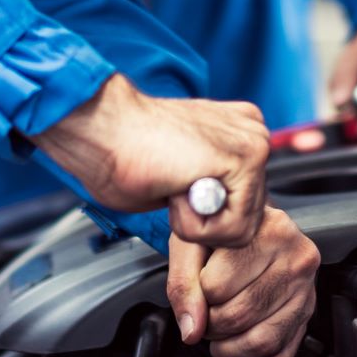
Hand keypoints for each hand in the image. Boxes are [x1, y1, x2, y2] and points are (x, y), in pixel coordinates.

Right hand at [33, 73, 269, 248]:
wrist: (103, 128)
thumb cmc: (124, 150)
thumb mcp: (182, 174)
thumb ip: (210, 188)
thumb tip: (219, 210)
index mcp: (238, 133)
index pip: (244, 204)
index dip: (203, 215)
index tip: (174, 184)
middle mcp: (252, 133)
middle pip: (248, 217)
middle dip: (204, 220)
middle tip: (171, 186)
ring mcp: (253, 144)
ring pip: (241, 226)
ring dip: (197, 224)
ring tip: (172, 186)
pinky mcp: (245, 159)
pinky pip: (231, 227)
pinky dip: (194, 225)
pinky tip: (176, 189)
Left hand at [167, 207, 319, 356]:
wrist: (246, 226)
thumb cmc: (220, 230)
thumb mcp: (191, 241)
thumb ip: (183, 282)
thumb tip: (192, 329)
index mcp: (270, 231)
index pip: (217, 286)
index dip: (197, 296)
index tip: (197, 288)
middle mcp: (296, 259)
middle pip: (240, 315)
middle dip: (211, 326)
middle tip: (203, 315)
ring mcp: (307, 290)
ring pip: (262, 341)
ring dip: (229, 349)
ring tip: (216, 333)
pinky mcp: (307, 315)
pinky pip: (281, 356)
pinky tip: (230, 354)